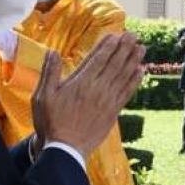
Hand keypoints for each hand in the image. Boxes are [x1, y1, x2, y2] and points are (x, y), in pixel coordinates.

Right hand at [33, 33, 144, 157]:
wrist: (65, 149)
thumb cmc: (51, 122)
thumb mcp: (43, 96)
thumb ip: (49, 73)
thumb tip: (52, 52)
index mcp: (80, 82)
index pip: (98, 59)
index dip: (109, 45)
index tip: (117, 35)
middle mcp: (97, 89)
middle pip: (114, 64)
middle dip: (125, 48)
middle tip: (134, 36)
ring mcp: (107, 101)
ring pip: (124, 76)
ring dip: (133, 61)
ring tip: (141, 48)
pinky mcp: (113, 112)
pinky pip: (127, 93)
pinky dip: (135, 81)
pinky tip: (141, 72)